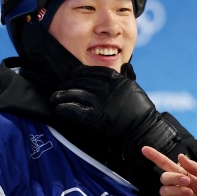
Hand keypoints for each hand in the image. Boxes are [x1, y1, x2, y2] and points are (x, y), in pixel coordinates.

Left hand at [51, 66, 178, 155]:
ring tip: (54, 97)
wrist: (142, 129)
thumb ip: (125, 77)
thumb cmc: (141, 112)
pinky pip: (74, 110)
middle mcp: (106, 88)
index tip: (72, 74)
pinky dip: (64, 108)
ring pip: (75, 94)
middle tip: (59, 87)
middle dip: (68, 84)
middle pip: (81, 81)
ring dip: (62, 95)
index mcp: (116, 80)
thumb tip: (125, 66)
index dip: (80, 72)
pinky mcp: (94, 117)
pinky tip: (58, 108)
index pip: (93, 71)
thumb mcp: (134, 88)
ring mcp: (99, 102)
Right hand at [142, 145, 196, 195]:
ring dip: (176, 190)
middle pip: (163, 177)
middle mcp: (175, 185)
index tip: (144, 149)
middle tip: (187, 182)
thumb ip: (193, 166)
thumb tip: (179, 156)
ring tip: (189, 194)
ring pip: (163, 190)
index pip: (164, 164)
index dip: (154, 156)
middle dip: (174, 178)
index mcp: (181, 174)